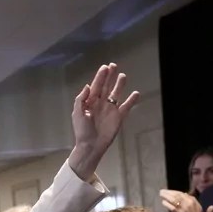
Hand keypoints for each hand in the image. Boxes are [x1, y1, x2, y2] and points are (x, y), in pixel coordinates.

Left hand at [67, 63, 139, 179]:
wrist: (90, 146)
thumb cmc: (82, 131)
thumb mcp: (77, 114)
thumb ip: (81, 100)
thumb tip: (87, 86)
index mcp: (90, 102)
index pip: (96, 86)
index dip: (100, 77)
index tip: (105, 67)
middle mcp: (100, 103)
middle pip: (106, 87)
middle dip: (109, 76)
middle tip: (113, 65)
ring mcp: (110, 109)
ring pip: (116, 94)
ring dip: (119, 85)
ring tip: (123, 76)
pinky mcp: (118, 117)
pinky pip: (126, 107)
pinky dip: (131, 101)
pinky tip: (135, 93)